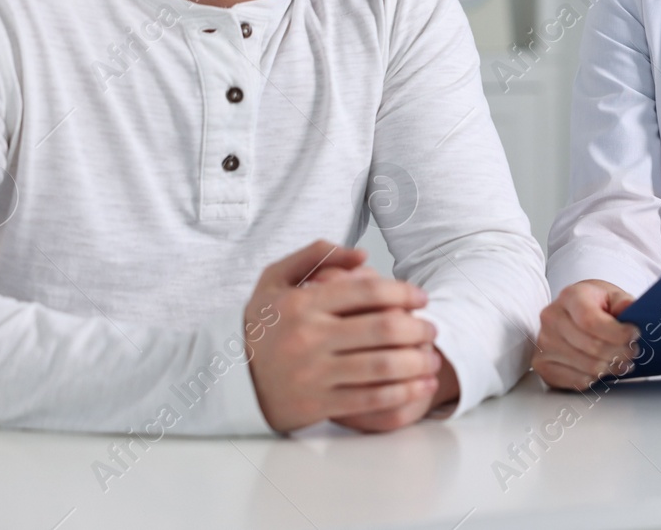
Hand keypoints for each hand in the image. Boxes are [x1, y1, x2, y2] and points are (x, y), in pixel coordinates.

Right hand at [244, 239, 441, 432]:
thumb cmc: (262, 324)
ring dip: (417, 363)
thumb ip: (316, 255)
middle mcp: (309, 338)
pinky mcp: (318, 404)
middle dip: (417, 329)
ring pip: (382, 367)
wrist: (227, 377)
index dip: (403, 292)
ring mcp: (314, 374)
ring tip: (433, 359)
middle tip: (432, 329)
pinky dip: (403, 393)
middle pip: (382, 330)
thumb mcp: (275, 278)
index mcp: (303, 303)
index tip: (422, 298)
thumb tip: (363, 254)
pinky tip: (421, 386)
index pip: (366, 292)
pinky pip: (371, 400)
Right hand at [532, 280, 638, 389]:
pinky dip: (596, 379)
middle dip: (620, 352)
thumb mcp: (613, 295)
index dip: (616, 333)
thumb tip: (630, 312)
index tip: (634, 334)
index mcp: (570, 296)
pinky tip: (603, 368)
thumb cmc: (595, 304)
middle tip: (633, 350)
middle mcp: (552, 318)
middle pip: (592, 347)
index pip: (590, 321)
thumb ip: (624, 303)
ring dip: (611, 367)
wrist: (572, 312)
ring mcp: (544, 343)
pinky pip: (577, 382)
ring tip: (621, 360)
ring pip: (588, 367)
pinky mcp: (543, 365)